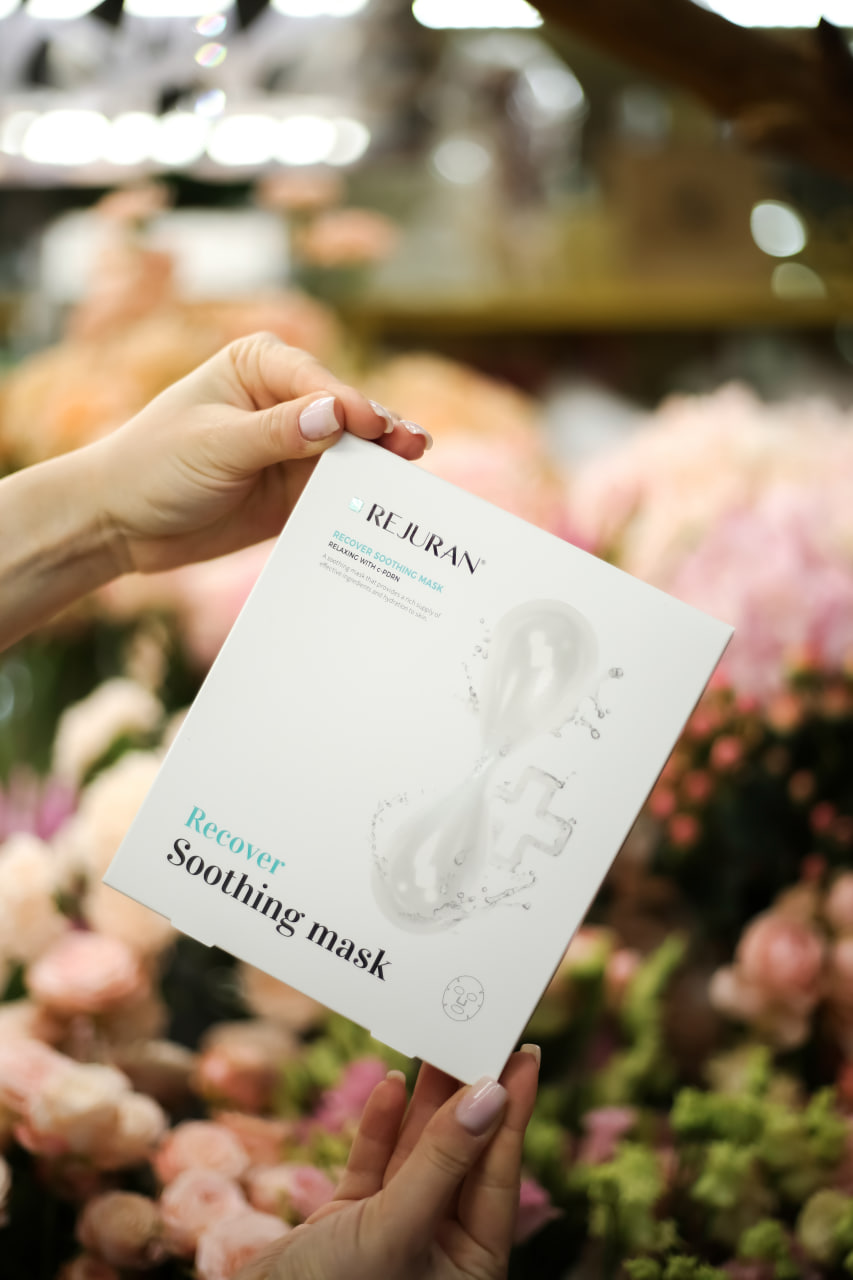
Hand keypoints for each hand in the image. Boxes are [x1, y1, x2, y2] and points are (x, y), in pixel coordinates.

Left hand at [94, 331, 430, 574]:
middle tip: (413, 449)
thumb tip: (333, 415)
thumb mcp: (214, 446)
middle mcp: (286, 401)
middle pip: (347, 417)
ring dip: (379, 469)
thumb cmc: (153, 465)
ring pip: (351, 457)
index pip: (317, 382)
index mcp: (261, 366)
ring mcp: (296, 449)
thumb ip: (276, 433)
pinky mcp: (298, 492)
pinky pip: (338, 496)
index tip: (372, 427)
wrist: (121, 524)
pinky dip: (360, 504)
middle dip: (379, 434)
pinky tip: (385, 511)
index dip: (349, 404)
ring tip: (411, 477)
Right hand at [237, 1047, 539, 1279]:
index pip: (499, 1174)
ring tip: (438, 1042)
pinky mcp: (352, 1221)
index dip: (511, 1112)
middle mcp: (439, 1248)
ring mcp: (396, 1231)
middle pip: (462, 1155)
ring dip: (426, 1100)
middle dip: (467, 1096)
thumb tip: (489, 1096)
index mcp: (470, 1267)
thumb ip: (442, 1160)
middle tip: (480, 1034)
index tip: (523, 1056)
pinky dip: (381, 1125)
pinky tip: (390, 1084)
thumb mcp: (397, 1229)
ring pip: (418, 1152)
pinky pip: (376, 1162)